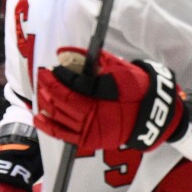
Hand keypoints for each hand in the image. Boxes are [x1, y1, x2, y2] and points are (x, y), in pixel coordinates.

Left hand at [35, 48, 186, 151]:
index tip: (53, 67)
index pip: (76, 85)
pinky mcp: (89, 140)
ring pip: (61, 116)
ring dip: (47, 101)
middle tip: (43, 75)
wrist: (152, 115)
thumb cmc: (136, 88)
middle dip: (50, 86)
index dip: (62, 75)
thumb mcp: (118, 68)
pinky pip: (63, 134)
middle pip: (64, 100)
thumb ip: (93, 58)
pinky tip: (39, 116)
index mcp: (105, 95)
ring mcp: (92, 130)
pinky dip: (48, 126)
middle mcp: (96, 114)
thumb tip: (66, 51)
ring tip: (42, 90)